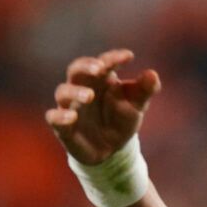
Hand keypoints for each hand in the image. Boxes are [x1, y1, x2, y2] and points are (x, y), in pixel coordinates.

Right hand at [47, 48, 160, 165]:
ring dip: (75, 92)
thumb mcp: (137, 106)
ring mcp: (70, 106)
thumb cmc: (122, 120)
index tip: (129, 57)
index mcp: (101, 78)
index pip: (103, 62)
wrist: (112, 149)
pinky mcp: (63, 126)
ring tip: (90, 96)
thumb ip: (145, 90)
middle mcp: (82, 87)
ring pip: (63, 91)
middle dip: (86, 66)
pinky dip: (60, 117)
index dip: (114, 58)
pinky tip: (72, 117)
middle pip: (76, 69)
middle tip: (100, 69)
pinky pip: (54, 117)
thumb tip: (152, 74)